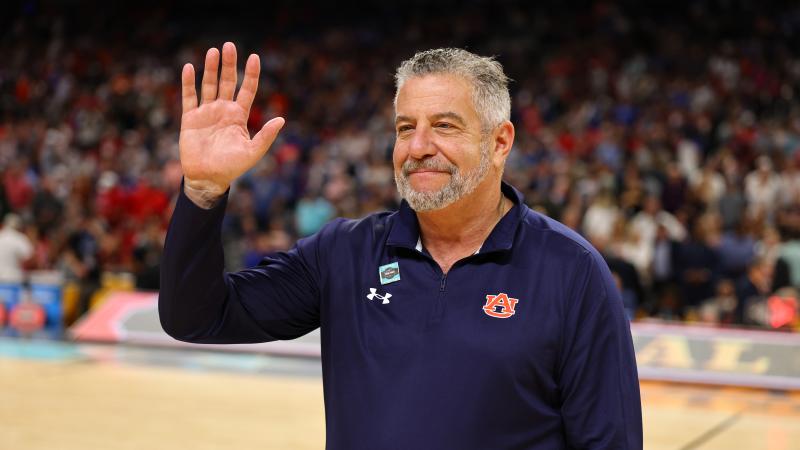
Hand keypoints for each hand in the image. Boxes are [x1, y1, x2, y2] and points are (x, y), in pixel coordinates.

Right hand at [179, 42, 283, 205]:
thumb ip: (266, 135)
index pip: (247, 89)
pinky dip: (188, 82)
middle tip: (230, 45)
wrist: (208, 178)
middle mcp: (223, 110)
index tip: (254, 57)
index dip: (251, 74)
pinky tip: (190, 67)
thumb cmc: (233, 167)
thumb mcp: (253, 151)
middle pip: (228, 81)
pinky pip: (189, 96)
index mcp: (239, 116)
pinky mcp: (190, 118)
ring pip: (209, 85)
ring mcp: (206, 112)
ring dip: (211, 68)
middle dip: (229, 64)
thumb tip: (281, 119)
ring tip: (213, 51)